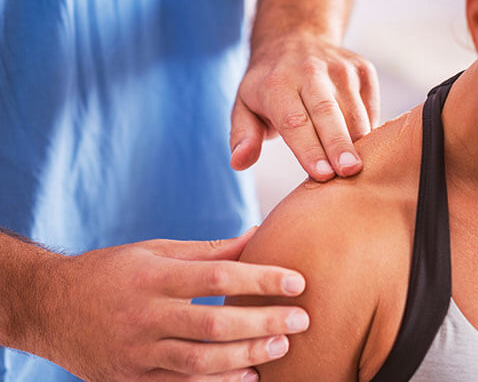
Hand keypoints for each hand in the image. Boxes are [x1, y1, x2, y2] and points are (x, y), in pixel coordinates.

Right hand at [40, 227, 308, 380]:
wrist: (51, 307)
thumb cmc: (112, 271)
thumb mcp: (156, 251)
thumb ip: (209, 250)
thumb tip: (258, 236)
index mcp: (153, 276)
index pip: (218, 275)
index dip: (261, 279)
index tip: (297, 282)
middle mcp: (144, 316)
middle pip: (215, 323)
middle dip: (264, 323)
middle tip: (301, 320)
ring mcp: (136, 353)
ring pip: (201, 362)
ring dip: (247, 356)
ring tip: (281, 347)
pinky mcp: (131, 379)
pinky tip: (248, 376)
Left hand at [230, 34, 379, 180]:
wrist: (295, 37)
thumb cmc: (268, 85)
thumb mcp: (244, 106)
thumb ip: (243, 136)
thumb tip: (239, 162)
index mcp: (276, 84)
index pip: (294, 121)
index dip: (308, 149)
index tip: (321, 175)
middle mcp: (309, 71)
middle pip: (327, 112)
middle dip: (339, 144)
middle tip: (349, 171)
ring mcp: (340, 68)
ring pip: (354, 111)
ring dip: (358, 142)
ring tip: (359, 169)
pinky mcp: (362, 70)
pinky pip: (370, 106)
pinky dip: (369, 129)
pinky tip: (363, 149)